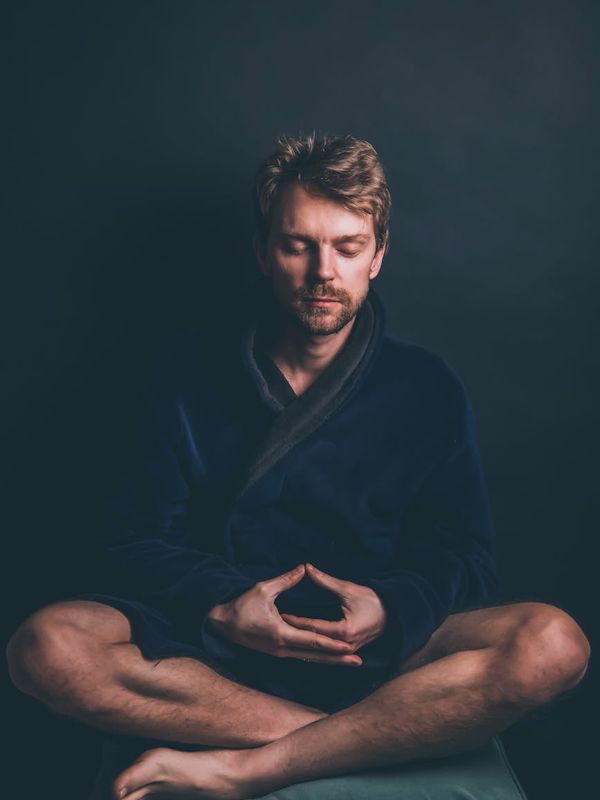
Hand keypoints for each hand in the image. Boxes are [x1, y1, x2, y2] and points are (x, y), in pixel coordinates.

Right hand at [206, 563, 362, 665]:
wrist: (221, 624)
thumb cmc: (240, 605)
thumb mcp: (263, 589)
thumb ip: (286, 580)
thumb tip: (304, 568)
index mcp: (281, 634)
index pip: (313, 640)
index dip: (333, 644)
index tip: (350, 646)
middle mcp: (282, 648)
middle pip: (315, 655)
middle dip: (338, 659)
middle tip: (359, 662)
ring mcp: (279, 653)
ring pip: (309, 659)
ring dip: (330, 661)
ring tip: (349, 662)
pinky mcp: (276, 652)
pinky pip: (301, 657)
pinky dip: (316, 658)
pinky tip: (327, 658)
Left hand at [280, 563, 387, 653]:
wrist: (394, 615)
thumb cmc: (372, 600)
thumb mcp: (348, 589)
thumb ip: (325, 581)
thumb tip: (306, 568)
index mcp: (344, 631)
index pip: (312, 626)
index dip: (295, 620)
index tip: (278, 613)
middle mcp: (344, 645)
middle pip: (312, 641)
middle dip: (293, 633)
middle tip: (273, 627)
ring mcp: (346, 651)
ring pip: (317, 650)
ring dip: (300, 643)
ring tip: (280, 638)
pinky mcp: (347, 651)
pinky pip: (325, 652)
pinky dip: (311, 648)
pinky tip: (298, 645)